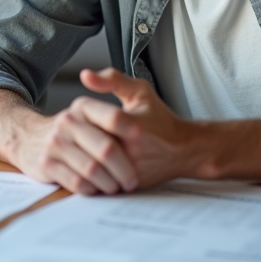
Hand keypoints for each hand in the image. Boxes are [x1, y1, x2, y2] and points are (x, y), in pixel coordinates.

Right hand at [6, 101, 138, 196]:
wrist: (27, 138)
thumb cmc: (71, 129)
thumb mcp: (88, 108)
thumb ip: (111, 91)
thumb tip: (132, 115)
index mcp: (83, 106)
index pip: (114, 118)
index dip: (133, 135)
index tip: (145, 148)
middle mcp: (68, 122)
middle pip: (106, 149)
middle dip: (124, 169)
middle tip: (132, 181)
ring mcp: (55, 143)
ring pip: (92, 169)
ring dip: (109, 183)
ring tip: (116, 187)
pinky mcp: (46, 164)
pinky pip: (76, 182)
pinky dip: (91, 189)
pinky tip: (96, 188)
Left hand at [72, 67, 193, 188]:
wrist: (183, 151)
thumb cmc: (161, 120)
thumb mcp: (140, 91)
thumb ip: (113, 79)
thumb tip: (86, 75)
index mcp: (133, 126)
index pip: (99, 120)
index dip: (87, 116)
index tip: (85, 114)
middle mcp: (132, 150)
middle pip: (91, 143)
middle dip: (80, 136)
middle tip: (77, 131)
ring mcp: (129, 171)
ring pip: (92, 163)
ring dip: (82, 154)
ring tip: (81, 145)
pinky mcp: (127, 185)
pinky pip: (99, 179)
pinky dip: (90, 170)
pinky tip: (89, 160)